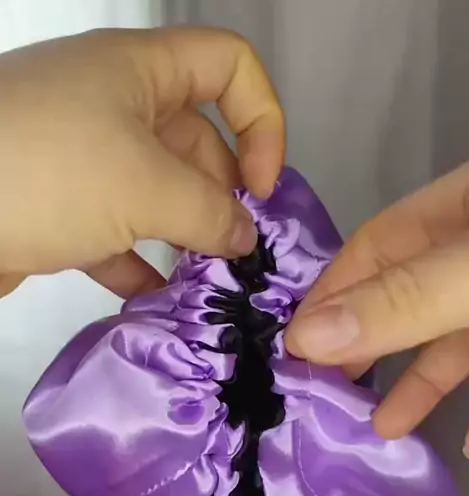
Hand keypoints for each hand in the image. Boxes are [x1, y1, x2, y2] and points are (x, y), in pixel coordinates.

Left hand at [0, 27, 283, 298]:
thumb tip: (245, 236)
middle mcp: (113, 105)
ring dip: (186, 235)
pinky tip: (156, 297)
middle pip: (196, 140)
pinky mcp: (57, 206)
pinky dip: (139, 261)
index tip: (263, 186)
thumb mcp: (145, 187)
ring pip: (156, 191)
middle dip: (224, 195)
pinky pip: (115, 231)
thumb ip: (211, 211)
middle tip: (238, 253)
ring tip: (208, 282)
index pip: (227, 67)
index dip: (262, 120)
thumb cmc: (46, 172)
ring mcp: (81, 157)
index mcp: (139, 71)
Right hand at [285, 158, 468, 460]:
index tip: (296, 351)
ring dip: (423, 384)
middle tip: (327, 396)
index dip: (334, 295)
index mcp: (465, 205)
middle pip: (411, 297)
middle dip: (369, 347)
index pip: (378, 247)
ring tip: (385, 428)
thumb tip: (305, 336)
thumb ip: (404, 301)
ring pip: (458, 338)